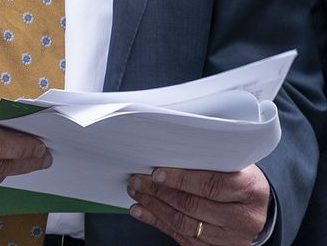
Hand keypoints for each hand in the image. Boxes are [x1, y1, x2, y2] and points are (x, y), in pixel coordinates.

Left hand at [129, 166, 271, 245]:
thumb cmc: (239, 181)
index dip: (181, 179)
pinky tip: (143, 211)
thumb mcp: (234, 165)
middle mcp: (244, 218)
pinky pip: (182, 237)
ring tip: (138, 193)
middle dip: (159, 191)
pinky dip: (158, 222)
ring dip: (154, 207)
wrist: (254, 208)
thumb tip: (167, 154)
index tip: (157, 173)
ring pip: (185, 223)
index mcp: (251, 191)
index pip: (211, 185)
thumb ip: (208, 161)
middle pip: (194, 205)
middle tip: (138, 180)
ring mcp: (232, 237)